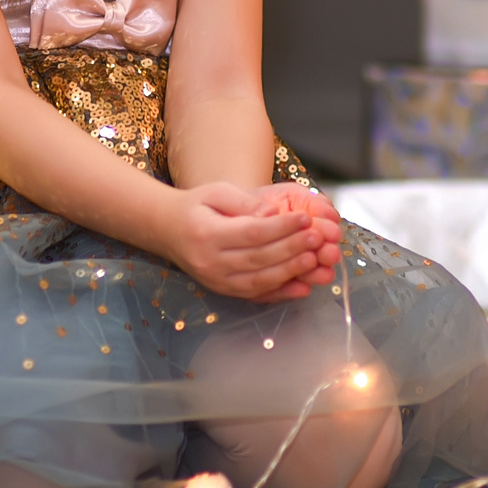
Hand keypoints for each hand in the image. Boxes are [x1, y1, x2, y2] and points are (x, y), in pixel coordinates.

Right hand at [164, 184, 333, 301]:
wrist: (169, 231)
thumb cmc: (196, 207)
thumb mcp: (216, 192)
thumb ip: (244, 201)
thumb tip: (273, 212)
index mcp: (206, 234)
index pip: (251, 233)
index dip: (281, 228)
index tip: (305, 218)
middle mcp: (210, 262)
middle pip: (258, 259)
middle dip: (292, 249)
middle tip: (317, 238)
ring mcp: (217, 281)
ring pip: (259, 281)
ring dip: (290, 272)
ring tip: (315, 259)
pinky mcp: (224, 291)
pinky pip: (256, 296)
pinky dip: (281, 293)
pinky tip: (303, 287)